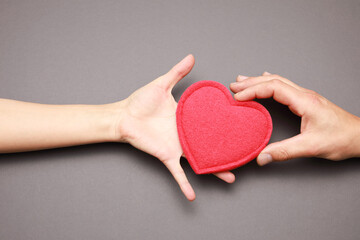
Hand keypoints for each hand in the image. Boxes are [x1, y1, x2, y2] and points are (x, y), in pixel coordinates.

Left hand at [113, 55, 234, 200]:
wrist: (123, 116)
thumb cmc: (140, 101)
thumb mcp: (162, 84)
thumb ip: (177, 72)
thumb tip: (191, 56)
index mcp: (187, 118)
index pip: (210, 122)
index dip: (224, 125)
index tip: (239, 126)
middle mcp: (186, 134)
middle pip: (210, 144)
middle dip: (226, 151)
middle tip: (243, 156)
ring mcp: (178, 146)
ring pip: (200, 161)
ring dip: (215, 171)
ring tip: (231, 178)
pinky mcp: (167, 155)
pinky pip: (178, 173)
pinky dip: (184, 185)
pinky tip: (192, 196)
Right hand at [230, 72, 359, 164]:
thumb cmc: (341, 139)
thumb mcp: (312, 147)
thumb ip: (284, 151)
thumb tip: (261, 157)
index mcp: (305, 101)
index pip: (274, 88)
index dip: (254, 91)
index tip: (239, 97)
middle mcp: (305, 95)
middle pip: (274, 80)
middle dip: (252, 82)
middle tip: (234, 85)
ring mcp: (306, 96)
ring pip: (279, 81)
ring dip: (259, 81)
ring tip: (243, 81)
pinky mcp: (306, 101)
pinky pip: (284, 86)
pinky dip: (269, 83)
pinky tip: (266, 81)